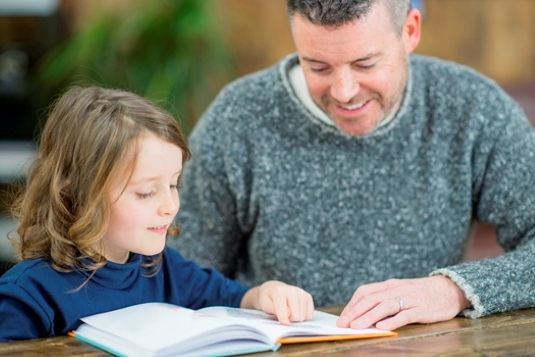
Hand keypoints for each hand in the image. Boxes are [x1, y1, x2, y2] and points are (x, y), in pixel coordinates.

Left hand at [241, 280, 313, 324]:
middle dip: (290, 320)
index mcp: (279, 291)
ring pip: (303, 316)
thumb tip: (288, 315)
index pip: (285, 310)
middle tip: (284, 316)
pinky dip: (303, 317)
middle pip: (296, 315)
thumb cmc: (268, 299)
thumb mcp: (265, 305)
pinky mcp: (308, 296)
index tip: (283, 324)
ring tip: (289, 313)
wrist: (273, 289)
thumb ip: (274, 310)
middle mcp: (292, 290)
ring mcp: (301, 292)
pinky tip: (297, 312)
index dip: (284, 320)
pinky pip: (310, 314)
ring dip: (296, 319)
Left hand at [336, 275, 470, 329]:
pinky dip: (393, 320)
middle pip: (372, 299)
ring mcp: (410, 298)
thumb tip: (362, 313)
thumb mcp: (399, 291)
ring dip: (368, 316)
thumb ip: (383, 299)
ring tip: (356, 327)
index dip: (352, 304)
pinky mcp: (423, 309)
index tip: (342, 317)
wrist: (450, 288)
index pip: (365, 292)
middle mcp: (397, 289)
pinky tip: (382, 327)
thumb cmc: (421, 293)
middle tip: (343, 324)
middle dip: (355, 312)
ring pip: (385, 306)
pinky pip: (406, 314)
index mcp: (389, 285)